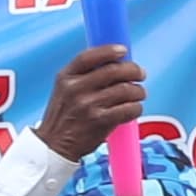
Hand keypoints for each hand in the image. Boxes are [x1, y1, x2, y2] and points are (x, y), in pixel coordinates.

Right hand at [40, 46, 149, 161]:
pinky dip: (136, 108)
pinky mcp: (100, 121)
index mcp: (65, 77)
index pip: (89, 57)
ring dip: (138, 91)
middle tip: (141, 74)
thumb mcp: (65, 89)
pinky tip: (134, 108)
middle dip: (133, 70)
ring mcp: (88, 105)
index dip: (109, 50)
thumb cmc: (65, 116)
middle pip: (113, 71)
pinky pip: (128, 109)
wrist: (55, 145)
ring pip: (125, 90)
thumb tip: (115, 62)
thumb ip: (84, 75)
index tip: (124, 50)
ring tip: (139, 94)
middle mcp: (76, 88)